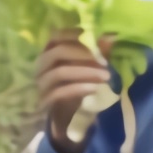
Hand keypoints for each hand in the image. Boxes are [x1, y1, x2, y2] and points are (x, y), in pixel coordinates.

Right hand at [35, 32, 115, 151]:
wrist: (64, 119)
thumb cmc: (75, 88)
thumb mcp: (88, 69)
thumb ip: (97, 53)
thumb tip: (111, 36)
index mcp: (49, 54)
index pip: (54, 37)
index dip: (70, 33)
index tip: (90, 35)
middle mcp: (41, 66)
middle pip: (57, 52)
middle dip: (83, 53)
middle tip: (105, 61)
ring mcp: (41, 84)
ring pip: (59, 72)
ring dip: (85, 72)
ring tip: (106, 76)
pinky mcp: (45, 101)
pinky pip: (60, 92)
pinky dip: (79, 88)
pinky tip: (94, 88)